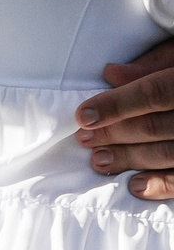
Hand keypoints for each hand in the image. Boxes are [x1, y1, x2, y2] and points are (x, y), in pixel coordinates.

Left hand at [76, 38, 173, 199]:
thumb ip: (157, 62)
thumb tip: (112, 73)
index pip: (155, 92)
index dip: (117, 104)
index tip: (84, 115)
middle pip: (158, 126)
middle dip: (116, 134)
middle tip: (84, 139)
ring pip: (170, 153)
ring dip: (132, 159)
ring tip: (100, 161)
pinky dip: (164, 185)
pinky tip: (136, 187)